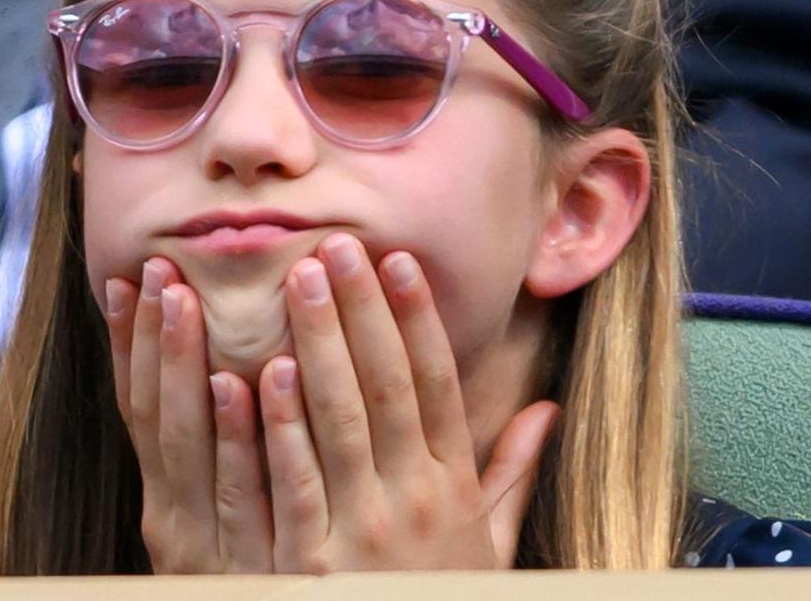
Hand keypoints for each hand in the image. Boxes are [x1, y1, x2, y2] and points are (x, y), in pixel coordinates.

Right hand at [104, 258, 274, 572]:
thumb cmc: (251, 574)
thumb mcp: (220, 515)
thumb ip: (215, 451)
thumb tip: (215, 368)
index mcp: (165, 506)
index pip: (136, 411)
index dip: (125, 346)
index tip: (121, 281)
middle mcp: (179, 523)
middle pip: (159, 416)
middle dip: (155, 340)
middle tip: (157, 269)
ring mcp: (222, 544)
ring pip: (196, 443)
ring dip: (188, 366)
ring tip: (187, 299)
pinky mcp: (279, 562)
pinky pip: (261, 490)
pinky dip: (253, 432)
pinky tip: (258, 377)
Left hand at [245, 234, 559, 572]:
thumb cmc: (439, 597)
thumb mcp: (488, 543)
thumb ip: (513, 473)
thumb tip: (549, 408)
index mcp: (452, 484)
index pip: (436, 382)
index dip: (417, 317)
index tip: (398, 260)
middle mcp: (414, 497)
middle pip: (385, 385)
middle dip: (361, 310)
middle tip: (337, 245)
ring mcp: (364, 528)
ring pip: (340, 417)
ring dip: (319, 343)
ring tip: (300, 279)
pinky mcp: (311, 561)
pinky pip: (296, 481)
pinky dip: (280, 425)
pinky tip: (263, 372)